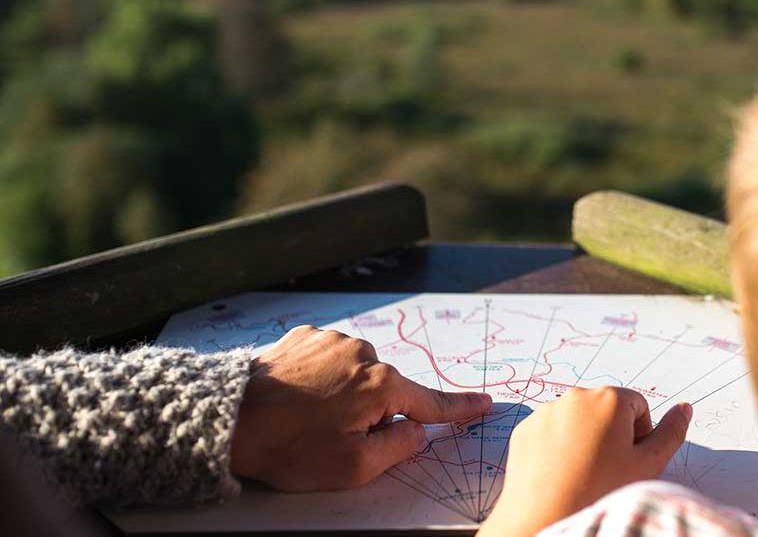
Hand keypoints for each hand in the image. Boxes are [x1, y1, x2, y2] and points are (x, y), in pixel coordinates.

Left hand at [229, 325, 491, 491]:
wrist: (227, 417)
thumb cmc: (289, 447)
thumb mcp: (352, 468)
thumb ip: (398, 448)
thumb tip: (415, 431)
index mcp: (382, 385)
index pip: (431, 402)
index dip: (459, 408)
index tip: (484, 404)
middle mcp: (363, 353)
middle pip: (386, 391)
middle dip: (370, 415)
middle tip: (331, 438)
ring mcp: (332, 339)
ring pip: (355, 374)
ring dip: (343, 395)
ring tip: (305, 417)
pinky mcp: (304, 336)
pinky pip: (328, 360)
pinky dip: (320, 380)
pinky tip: (296, 397)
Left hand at [479, 387, 691, 536]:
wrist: (544, 520)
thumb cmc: (600, 494)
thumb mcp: (648, 466)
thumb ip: (671, 432)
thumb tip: (684, 408)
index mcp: (609, 398)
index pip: (638, 406)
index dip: (640, 435)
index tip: (629, 460)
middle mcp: (575, 396)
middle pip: (607, 410)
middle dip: (612, 434)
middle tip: (608, 470)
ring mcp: (545, 411)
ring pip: (578, 421)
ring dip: (585, 440)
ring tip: (583, 475)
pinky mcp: (525, 429)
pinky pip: (551, 431)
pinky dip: (559, 447)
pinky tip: (561, 474)